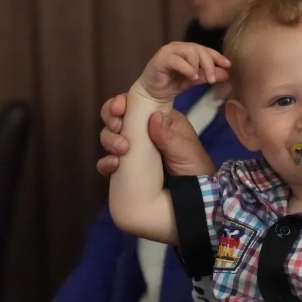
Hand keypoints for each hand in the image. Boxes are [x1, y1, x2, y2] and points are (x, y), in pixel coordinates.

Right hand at [96, 95, 215, 177]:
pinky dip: (105, 163)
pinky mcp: (125, 170)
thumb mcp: (187, 152)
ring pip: (110, 138)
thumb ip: (170, 138)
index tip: (118, 108)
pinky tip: (112, 167)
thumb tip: (154, 117)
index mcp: (160, 120)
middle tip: (117, 128)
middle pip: (118, 118)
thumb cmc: (196, 169)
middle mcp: (143, 132)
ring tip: (120, 150)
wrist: (194, 199)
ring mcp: (133, 151)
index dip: (122, 102)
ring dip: (110, 141)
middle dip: (112, 120)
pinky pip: (108, 164)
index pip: (136, 104)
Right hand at [137, 42, 229, 101]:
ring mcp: (169, 51)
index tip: (228, 65)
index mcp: (188, 49)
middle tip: (212, 79)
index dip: (217, 56)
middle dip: (209, 63)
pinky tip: (192, 77)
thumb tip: (226, 74)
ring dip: (198, 65)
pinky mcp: (161, 58)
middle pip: (199, 49)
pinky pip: (177, 60)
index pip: (206, 49)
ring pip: (190, 51)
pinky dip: (187, 68)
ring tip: (199, 78)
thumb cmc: (173, 83)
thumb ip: (208, 75)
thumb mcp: (195, 79)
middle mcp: (179, 47)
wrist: (153, 93)